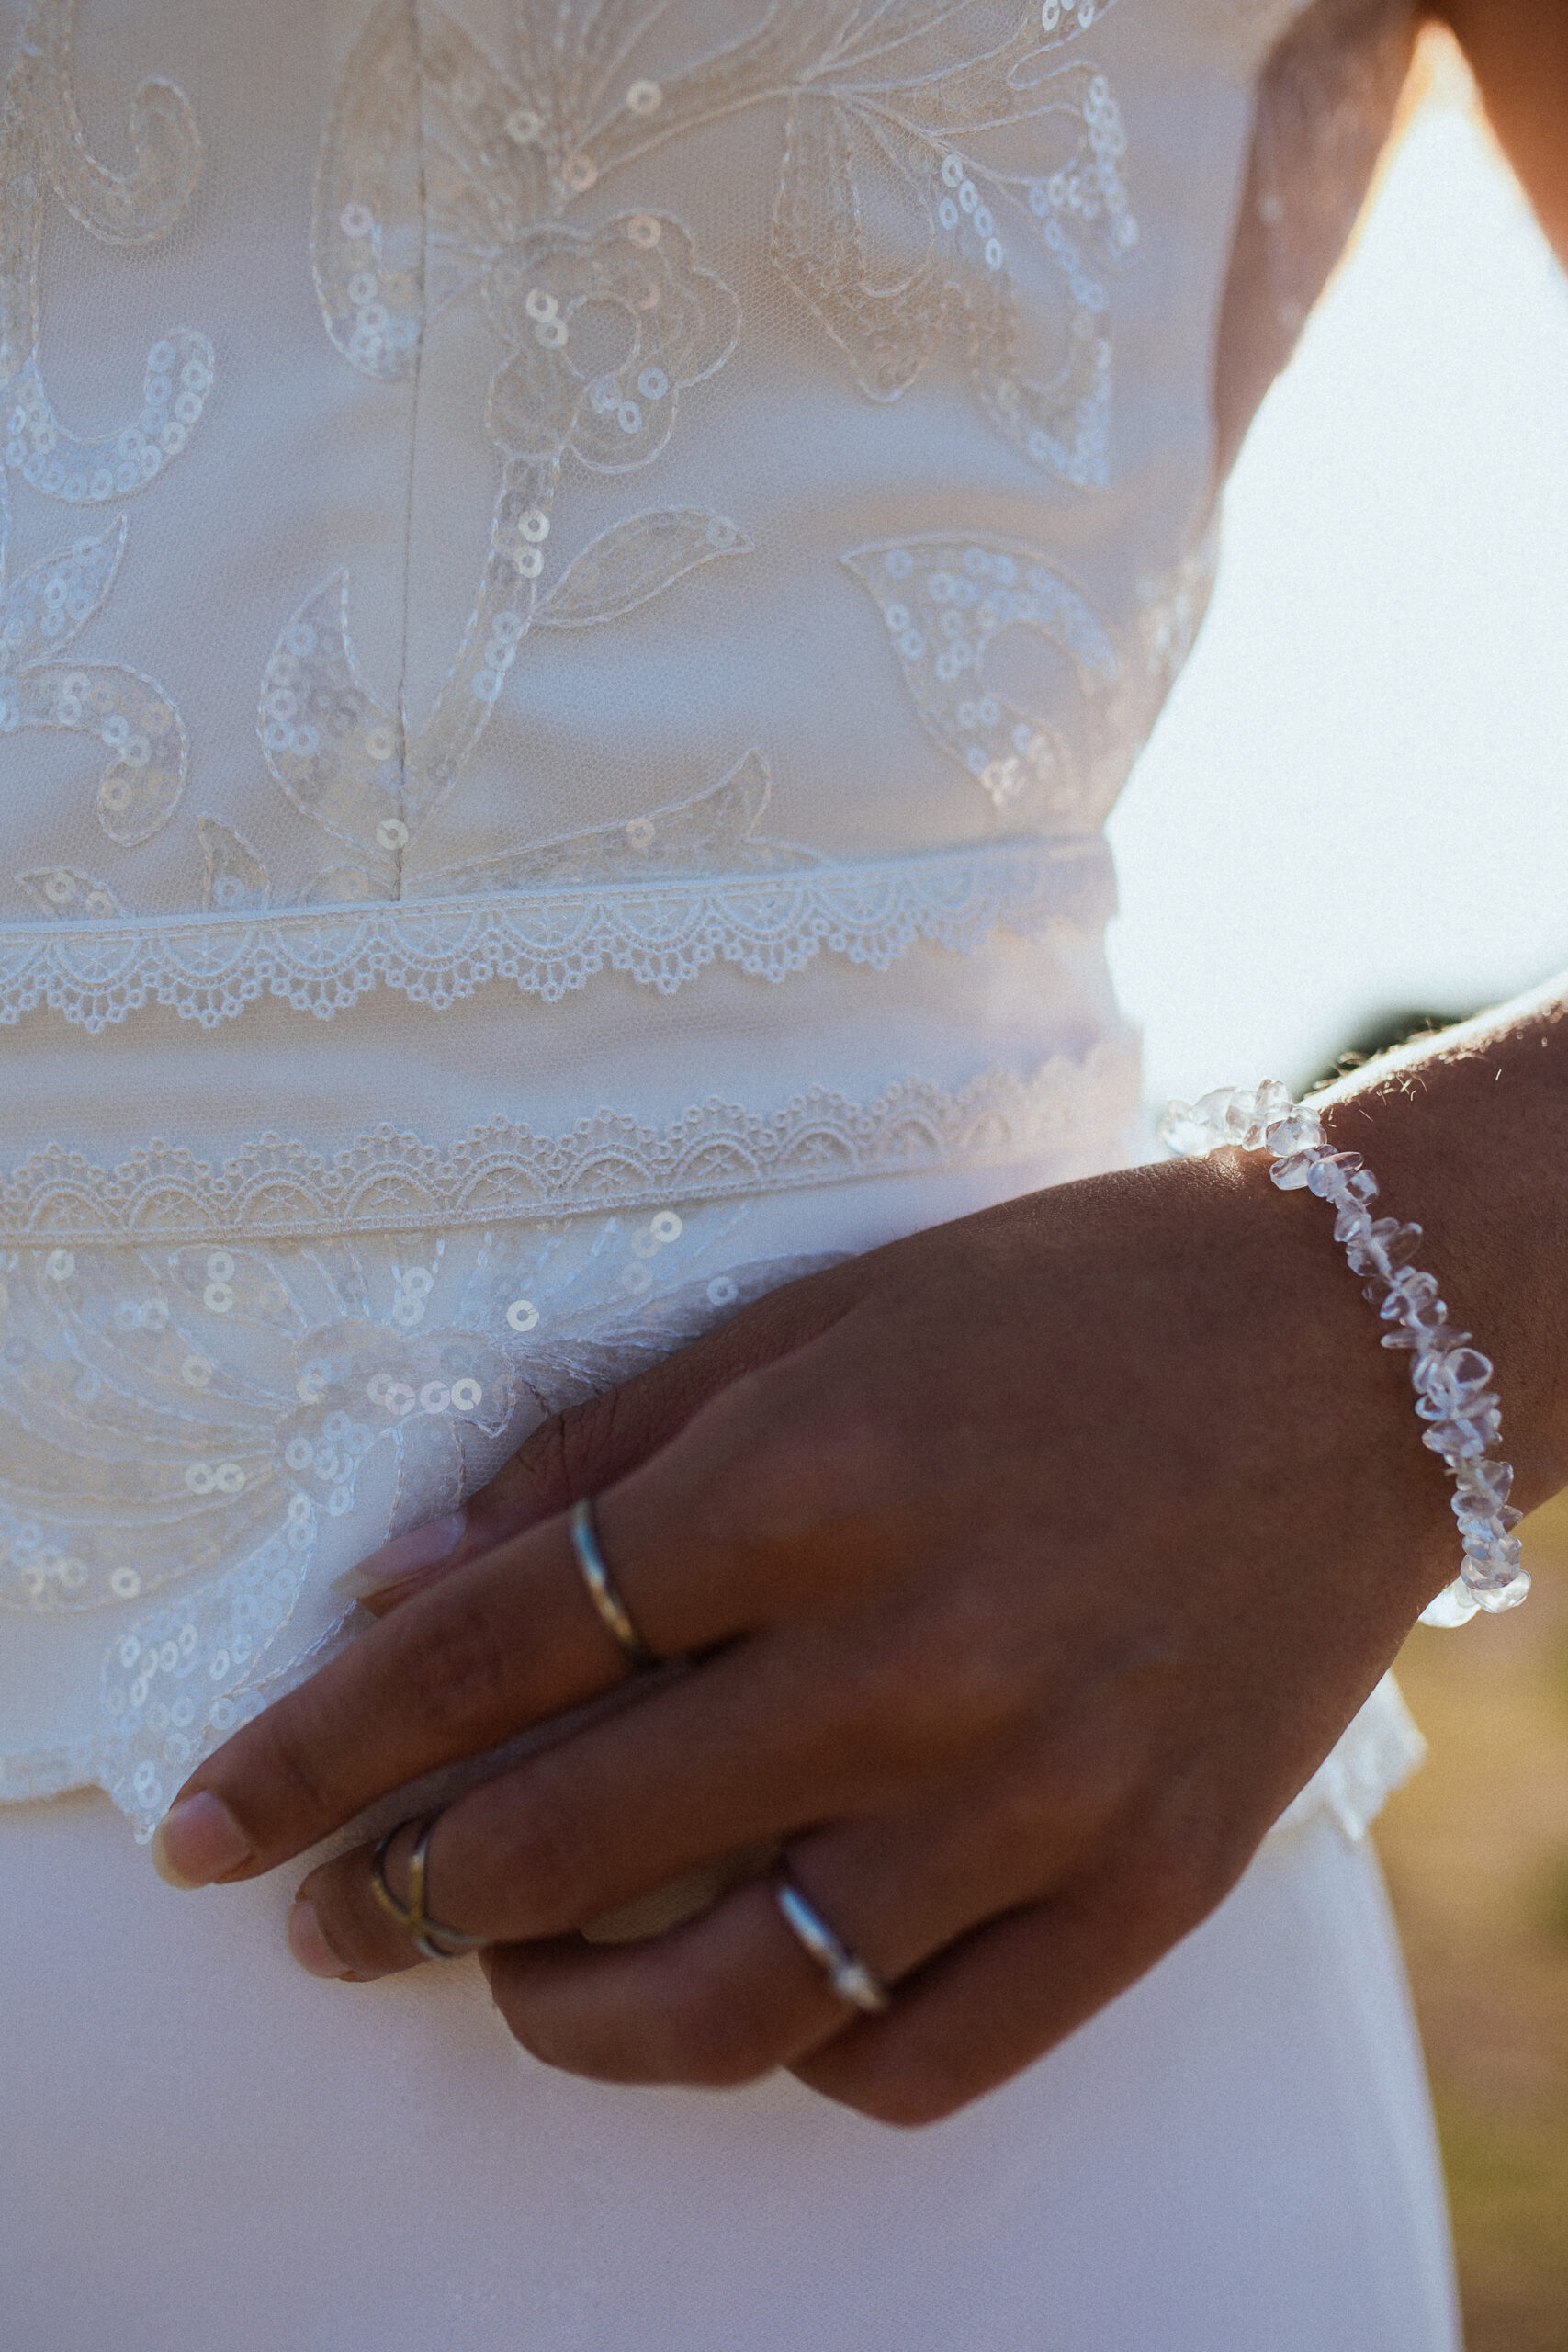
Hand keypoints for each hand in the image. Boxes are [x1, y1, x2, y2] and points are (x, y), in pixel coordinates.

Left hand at [150, 1143, 1457, 2123]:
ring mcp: (1037, 1793)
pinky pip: (917, 2057)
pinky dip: (794, 2049)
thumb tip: (409, 1583)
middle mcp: (911, 1654)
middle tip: (332, 1918)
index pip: (487, 1648)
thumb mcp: (815, 1315)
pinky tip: (753, 1985)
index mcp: (806, 1479)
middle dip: (398, 1896)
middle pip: (567, 1835)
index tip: (211, 1825)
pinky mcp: (1144, 1887)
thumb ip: (601, 1445)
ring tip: (514, 1985)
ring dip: (569, 2020)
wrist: (1351, 1347)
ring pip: (729, 2000)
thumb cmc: (1060, 1304)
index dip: (318, 1748)